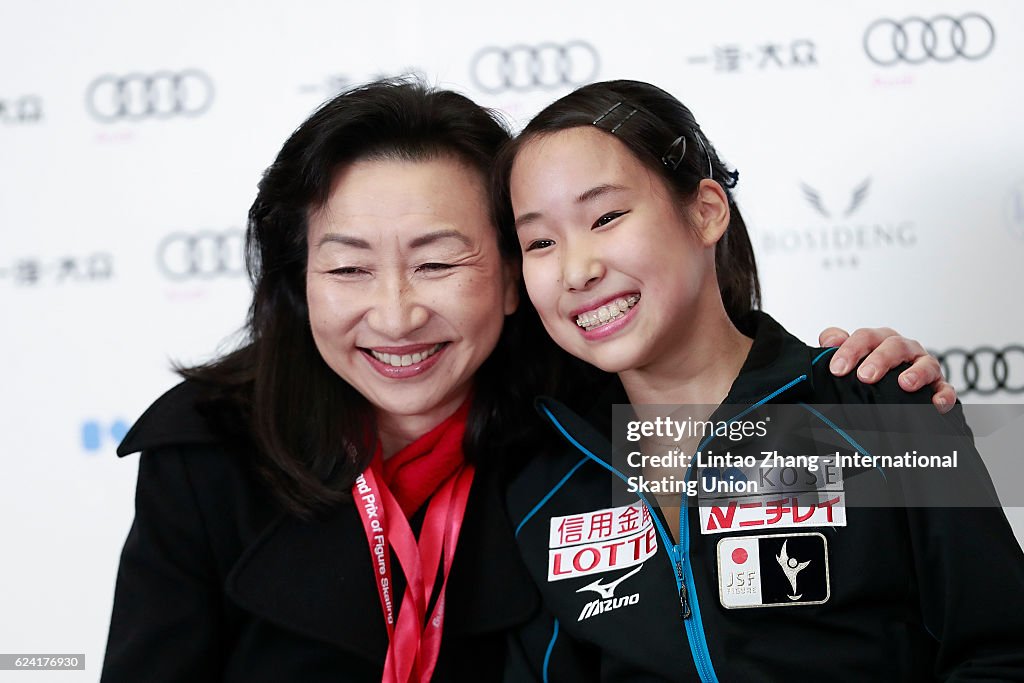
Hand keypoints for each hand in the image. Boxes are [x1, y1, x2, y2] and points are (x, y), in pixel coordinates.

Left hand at [818, 327, 955, 413]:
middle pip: (894, 346)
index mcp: (879, 340)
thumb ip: (835, 344)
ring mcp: (923, 366)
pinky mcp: (938, 385)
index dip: (850, 350)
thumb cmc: (868, 369)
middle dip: (880, 359)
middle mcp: (903, 349)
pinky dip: (943, 394)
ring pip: (925, 363)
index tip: (837, 369)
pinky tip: (936, 403)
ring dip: (917, 372)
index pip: (865, 337)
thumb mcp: (850, 355)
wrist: (892, 388)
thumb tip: (829, 340)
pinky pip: (945, 388)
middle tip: (865, 376)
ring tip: (905, 384)